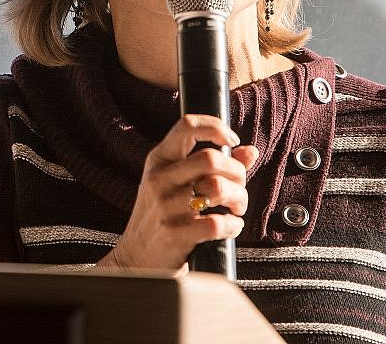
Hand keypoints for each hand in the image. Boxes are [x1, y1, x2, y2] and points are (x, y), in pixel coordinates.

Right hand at [97, 114, 258, 270]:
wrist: (135, 261)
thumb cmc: (162, 219)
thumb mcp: (177, 186)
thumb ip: (214, 166)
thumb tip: (250, 151)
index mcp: (159, 160)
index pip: (187, 125)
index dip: (216, 127)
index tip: (232, 141)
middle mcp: (159, 179)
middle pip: (211, 158)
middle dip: (237, 172)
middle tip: (239, 187)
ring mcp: (164, 207)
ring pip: (218, 188)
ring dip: (239, 198)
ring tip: (236, 208)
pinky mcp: (173, 234)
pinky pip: (218, 223)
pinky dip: (233, 226)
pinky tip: (228, 228)